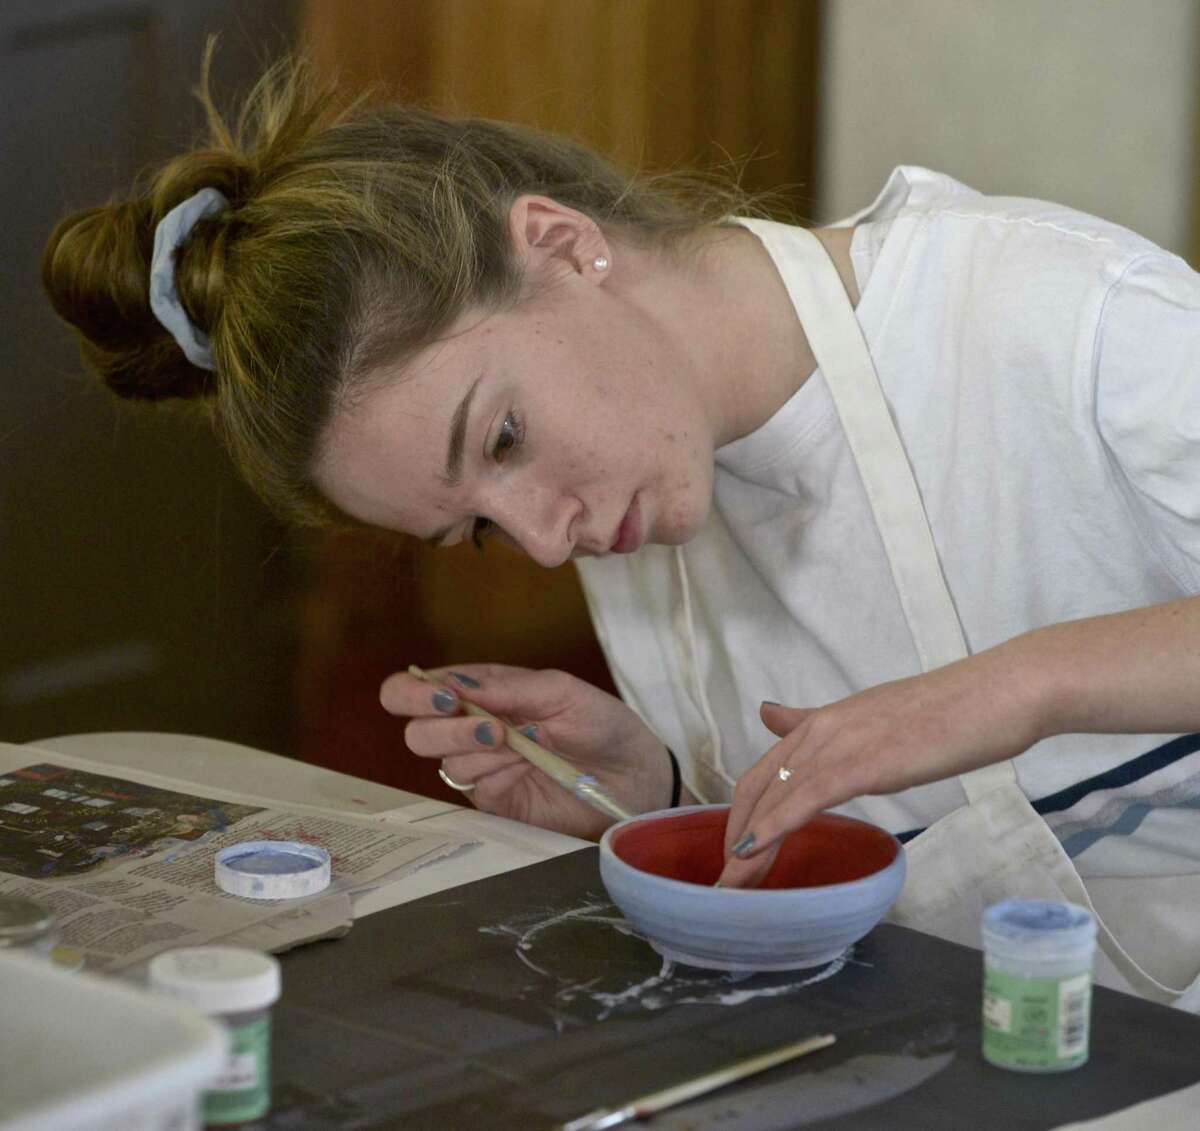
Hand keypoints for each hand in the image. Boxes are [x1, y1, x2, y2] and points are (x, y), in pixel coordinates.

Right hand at [379, 664, 673, 839]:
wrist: (635, 777)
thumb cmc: (602, 724)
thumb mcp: (561, 690)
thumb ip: (508, 687)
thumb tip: (455, 686)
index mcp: (484, 692)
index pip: (419, 688)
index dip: (413, 691)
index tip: (444, 696)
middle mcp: (473, 728)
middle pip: (417, 730)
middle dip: (439, 724)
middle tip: (485, 725)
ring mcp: (482, 767)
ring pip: (441, 759)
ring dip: (472, 746)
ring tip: (516, 742)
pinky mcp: (495, 801)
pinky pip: (471, 786)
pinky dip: (491, 771)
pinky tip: (522, 765)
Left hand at [717, 650, 1045, 886]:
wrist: (997, 695)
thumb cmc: (949, 714)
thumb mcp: (874, 718)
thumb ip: (823, 725)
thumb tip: (771, 713)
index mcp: (825, 721)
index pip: (765, 770)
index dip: (743, 812)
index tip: (736, 850)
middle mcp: (821, 728)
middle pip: (757, 786)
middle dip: (736, 834)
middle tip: (729, 881)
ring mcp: (839, 743)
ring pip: (774, 796)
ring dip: (748, 846)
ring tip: (734, 886)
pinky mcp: (861, 762)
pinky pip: (804, 798)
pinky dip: (772, 828)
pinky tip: (754, 853)